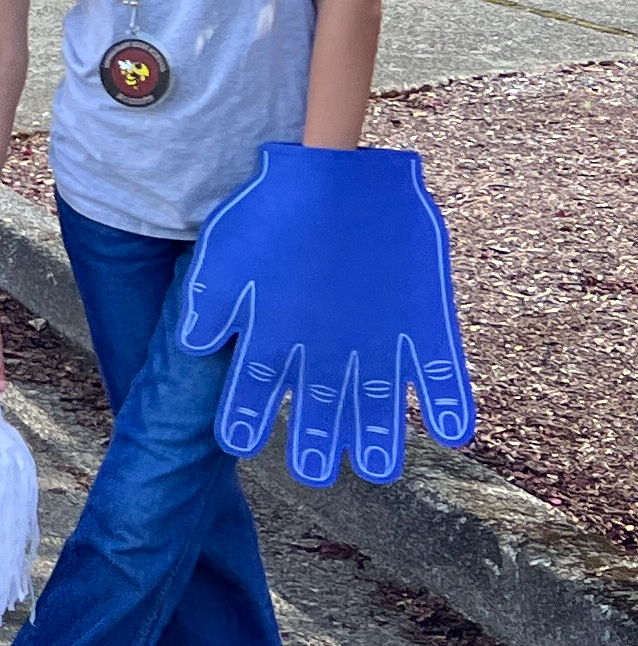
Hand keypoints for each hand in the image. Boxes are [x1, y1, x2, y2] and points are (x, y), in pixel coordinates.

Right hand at [181, 141, 475, 485]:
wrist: (339, 173)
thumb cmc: (275, 210)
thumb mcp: (228, 249)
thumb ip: (210, 299)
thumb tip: (193, 344)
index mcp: (277, 339)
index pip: (250, 395)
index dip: (243, 420)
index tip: (238, 444)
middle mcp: (327, 351)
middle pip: (320, 413)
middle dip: (318, 445)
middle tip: (317, 472)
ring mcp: (379, 345)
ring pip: (380, 409)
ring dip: (382, 439)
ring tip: (378, 466)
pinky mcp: (426, 332)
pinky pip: (443, 378)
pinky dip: (452, 405)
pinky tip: (452, 429)